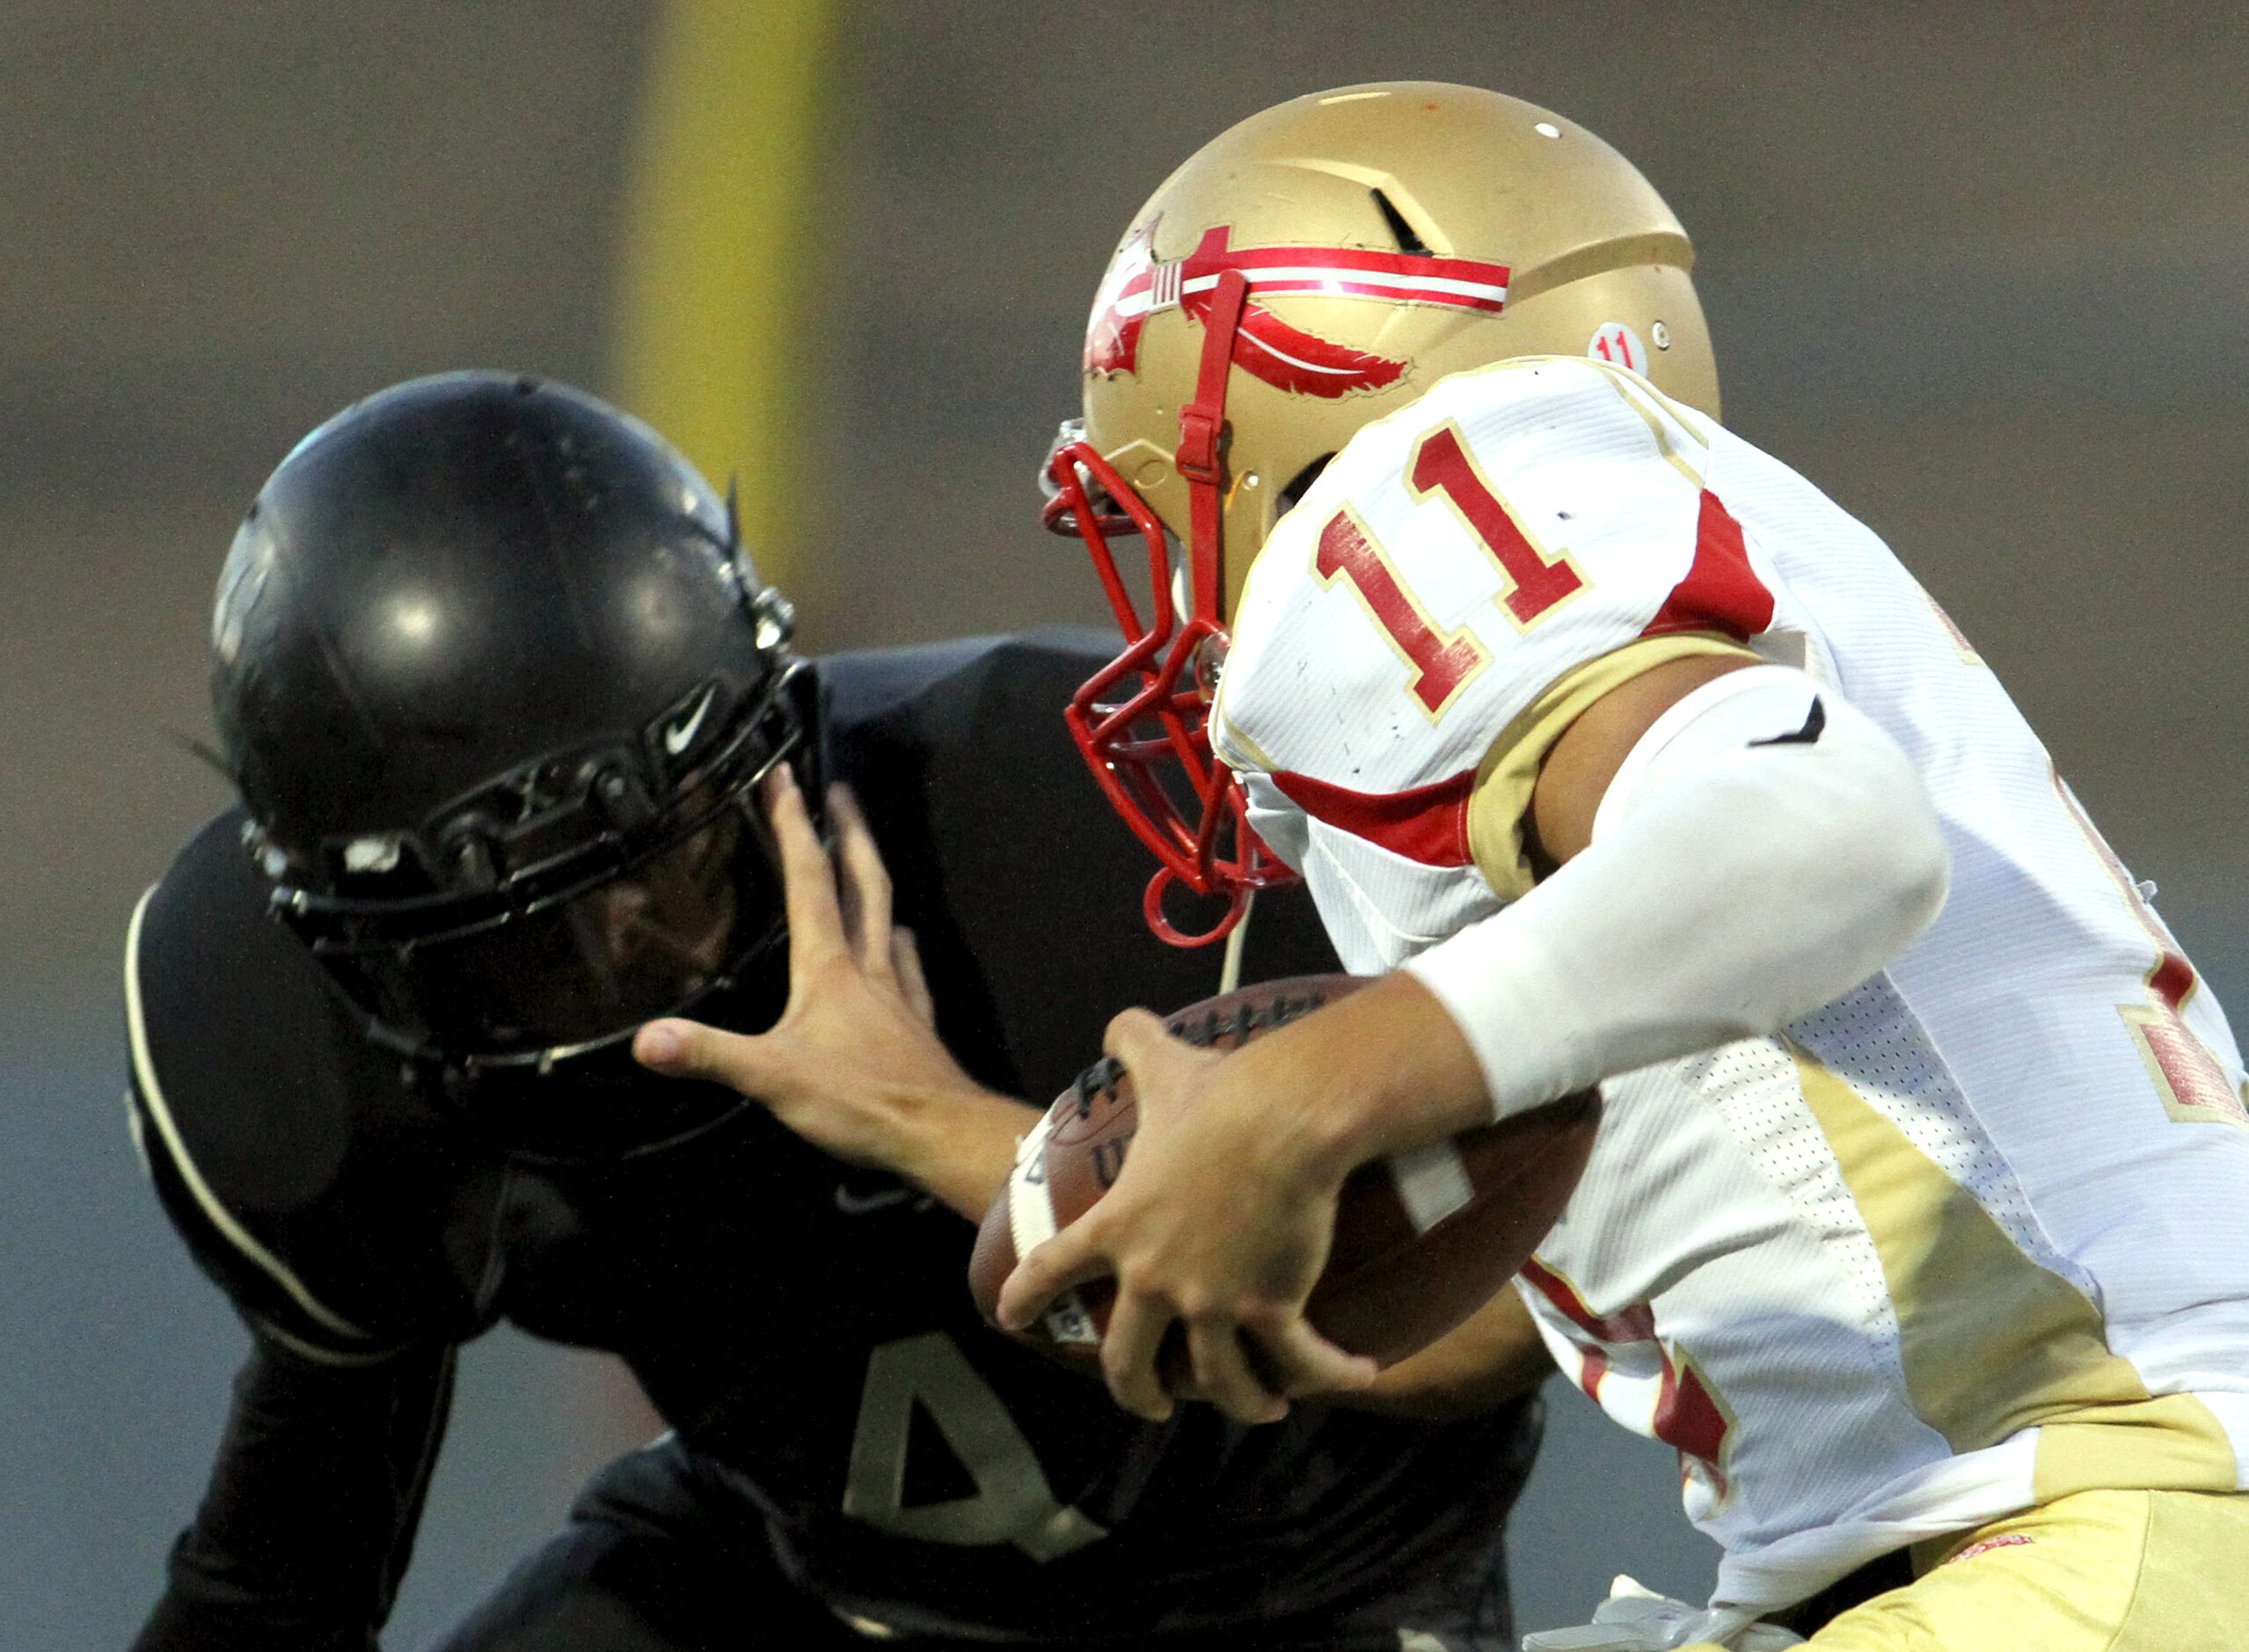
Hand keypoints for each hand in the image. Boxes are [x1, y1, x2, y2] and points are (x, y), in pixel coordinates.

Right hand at [634, 769, 1027, 1213]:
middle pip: (863, 881)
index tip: (784, 777)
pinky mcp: (918, 1023)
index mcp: (829, 966)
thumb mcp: (773, 1079)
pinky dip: (901, 946)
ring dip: (875, 881)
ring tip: (866, 860)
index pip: (809, 880)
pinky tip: (903, 943)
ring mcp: (898, 992)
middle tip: (840, 790)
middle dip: (848, 831)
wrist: (940, 1131)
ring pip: (888, 917)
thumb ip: (710, 1054)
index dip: (793, 826)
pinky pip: (909, 969)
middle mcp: (868, 965)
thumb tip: (645, 1038)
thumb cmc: (859, 1099)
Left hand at [994, 1008, 1375, 1424]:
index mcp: (1119, 1226)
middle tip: (1153, 1404)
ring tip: (1262, 1405)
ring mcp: (1211, 1302)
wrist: (1283, 1117)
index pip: (1053, 1269)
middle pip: (1129, 1362)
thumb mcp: (1165, 1065)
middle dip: (1138, 1394)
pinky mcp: (1269, 1310)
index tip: (1010, 1320)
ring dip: (1243, 1403)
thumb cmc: (1224, 1092)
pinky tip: (1358, 1374)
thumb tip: (1123, 1018)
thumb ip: (1134, 1044)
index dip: (1028, 1297)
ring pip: (1218, 1383)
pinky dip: (1331, 1375)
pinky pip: (1301, 1362)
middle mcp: (1155, 1277)